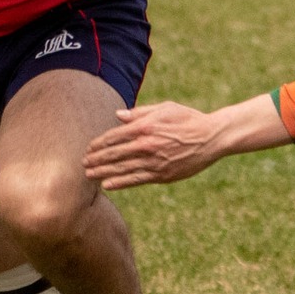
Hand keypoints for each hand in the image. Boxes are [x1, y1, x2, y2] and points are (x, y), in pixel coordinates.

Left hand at [84, 94, 293, 189]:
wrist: (211, 137)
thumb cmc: (188, 119)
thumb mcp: (164, 108)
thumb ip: (139, 113)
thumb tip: (118, 116)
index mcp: (145, 127)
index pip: (114, 137)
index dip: (98, 144)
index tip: (89, 149)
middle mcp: (146, 145)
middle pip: (113, 154)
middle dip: (96, 159)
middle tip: (83, 164)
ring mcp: (154, 162)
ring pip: (121, 169)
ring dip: (102, 173)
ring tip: (89, 176)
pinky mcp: (162, 174)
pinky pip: (136, 180)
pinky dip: (120, 182)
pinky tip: (108, 185)